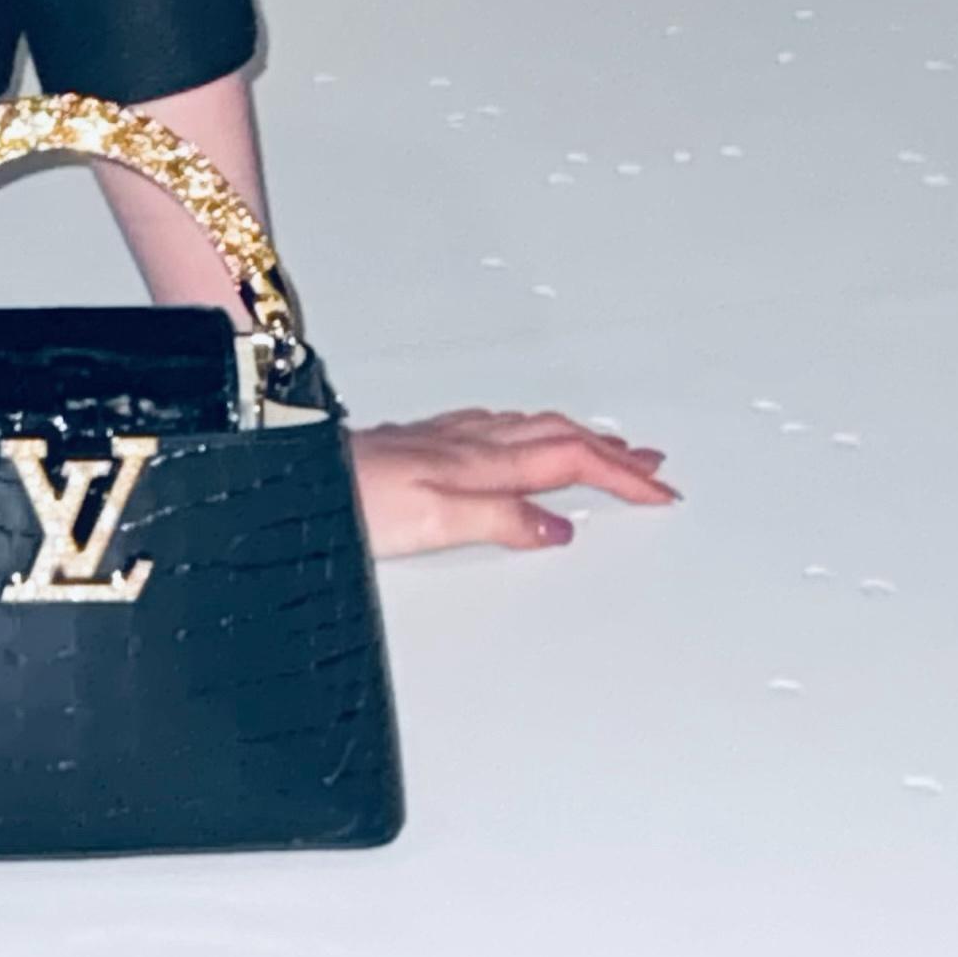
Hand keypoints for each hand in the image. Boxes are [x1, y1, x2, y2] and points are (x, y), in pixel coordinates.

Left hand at [351, 407, 677, 556]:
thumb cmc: (353, 499)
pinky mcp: (426, 442)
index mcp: (481, 462)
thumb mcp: (433, 521)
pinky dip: (536, 434)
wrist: (295, 476)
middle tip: (655, 466)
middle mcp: (468, 442)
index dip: (621, 475)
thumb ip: (499, 521)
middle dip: (614, 451)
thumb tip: (558, 527)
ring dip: (580, 437)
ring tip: (611, 446)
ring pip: (533, 429)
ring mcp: (447, 438)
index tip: (662, 491)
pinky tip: (527, 439)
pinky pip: (502, 429)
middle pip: (560, 437)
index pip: (569, 461)